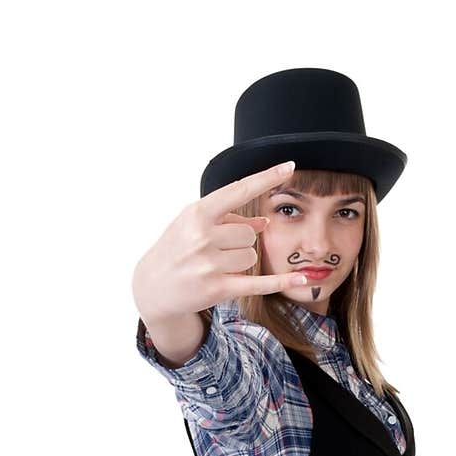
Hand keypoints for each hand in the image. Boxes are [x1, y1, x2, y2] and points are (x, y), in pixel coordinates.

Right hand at [131, 159, 311, 326]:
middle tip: (218, 250)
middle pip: (250, 233)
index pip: (238, 190)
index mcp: (197, 213)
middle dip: (241, 241)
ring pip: (251, 256)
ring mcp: (209, 264)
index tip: (289, 166)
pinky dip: (281, 281)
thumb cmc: (177, 249)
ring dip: (241, 261)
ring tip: (217, 266)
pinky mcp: (217, 288)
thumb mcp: (194, 225)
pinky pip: (258, 283)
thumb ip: (228, 220)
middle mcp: (203, 236)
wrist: (152, 287)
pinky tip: (302, 278)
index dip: (265, 178)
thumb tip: (264, 222)